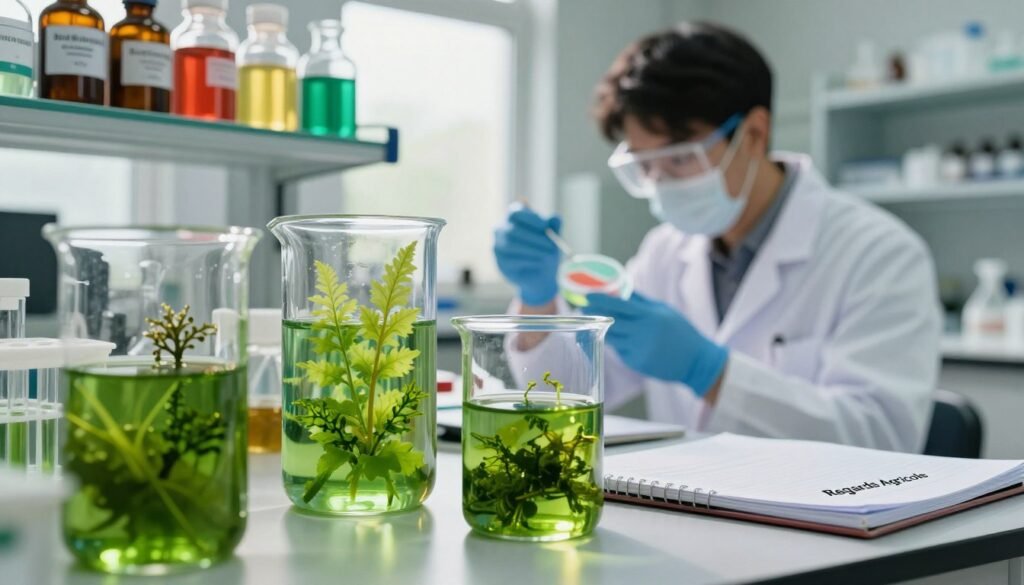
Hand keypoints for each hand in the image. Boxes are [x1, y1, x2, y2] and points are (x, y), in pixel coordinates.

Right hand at [493, 208, 562, 306]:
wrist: (541, 274)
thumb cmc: (545, 250)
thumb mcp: (552, 237)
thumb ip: (554, 227)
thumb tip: (555, 218)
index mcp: (513, 218)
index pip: (515, 212)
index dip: (530, 218)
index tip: (545, 226)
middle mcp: (502, 230)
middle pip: (512, 229)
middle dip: (533, 237)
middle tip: (551, 244)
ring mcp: (498, 246)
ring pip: (511, 245)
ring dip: (533, 250)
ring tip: (548, 255)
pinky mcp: (501, 263)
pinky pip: (512, 260)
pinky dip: (529, 261)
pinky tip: (539, 262)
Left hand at [581, 292, 727, 395]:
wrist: (696, 362)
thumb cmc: (681, 332)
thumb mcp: (664, 311)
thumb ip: (641, 301)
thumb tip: (620, 289)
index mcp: (651, 317)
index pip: (620, 306)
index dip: (601, 300)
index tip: (587, 295)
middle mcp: (643, 333)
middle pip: (611, 321)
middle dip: (595, 314)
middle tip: (584, 308)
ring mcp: (638, 349)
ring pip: (612, 337)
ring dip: (606, 329)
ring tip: (603, 322)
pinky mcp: (636, 363)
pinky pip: (620, 351)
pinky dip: (620, 344)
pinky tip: (629, 341)